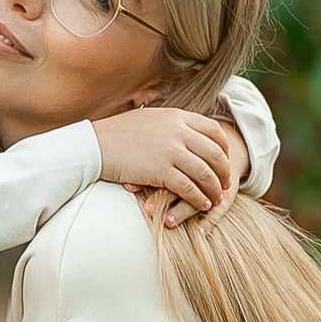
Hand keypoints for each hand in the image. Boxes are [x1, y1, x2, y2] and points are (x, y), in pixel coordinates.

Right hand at [91, 107, 234, 224]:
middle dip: (224, 171)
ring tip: (215, 199)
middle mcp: (178, 131)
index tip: (224, 160)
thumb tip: (181, 127)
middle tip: (225, 184)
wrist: (94, 145)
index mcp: (177, 116)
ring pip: (205, 173)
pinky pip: (189, 188)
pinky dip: (199, 198)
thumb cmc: (117, 133)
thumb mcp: (149, 118)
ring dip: (214, 189)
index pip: (214, 130)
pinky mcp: (161, 171)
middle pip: (215, 153)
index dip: (224, 147)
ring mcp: (171, 151)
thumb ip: (170, 123)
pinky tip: (201, 205)